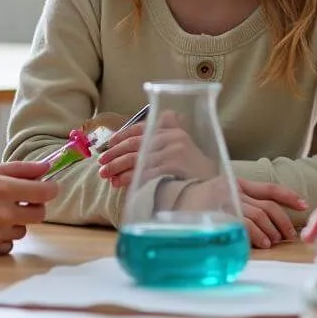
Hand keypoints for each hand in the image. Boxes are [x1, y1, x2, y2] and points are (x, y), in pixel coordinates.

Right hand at [0, 162, 58, 256]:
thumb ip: (19, 169)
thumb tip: (47, 167)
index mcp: (2, 189)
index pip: (44, 192)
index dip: (51, 188)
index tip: (49, 187)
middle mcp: (1, 213)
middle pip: (39, 214)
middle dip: (35, 206)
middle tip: (23, 200)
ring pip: (23, 230)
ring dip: (16, 222)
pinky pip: (8, 245)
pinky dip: (3, 238)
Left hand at [98, 111, 216, 188]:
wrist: (215, 189)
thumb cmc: (195, 172)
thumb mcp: (182, 149)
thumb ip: (163, 140)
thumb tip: (129, 145)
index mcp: (174, 130)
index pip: (142, 128)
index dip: (121, 136)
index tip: (108, 144)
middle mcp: (172, 137)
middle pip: (135, 144)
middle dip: (115, 154)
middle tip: (101, 164)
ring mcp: (172, 152)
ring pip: (136, 159)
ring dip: (117, 168)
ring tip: (105, 175)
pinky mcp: (170, 168)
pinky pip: (142, 173)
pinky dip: (128, 179)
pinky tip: (119, 184)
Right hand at [168, 176, 306, 249]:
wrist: (167, 197)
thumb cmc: (193, 200)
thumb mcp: (218, 192)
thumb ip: (236, 199)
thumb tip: (259, 217)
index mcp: (236, 183)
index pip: (268, 188)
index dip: (288, 196)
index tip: (304, 204)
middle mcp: (235, 190)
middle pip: (268, 206)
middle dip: (283, 221)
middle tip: (289, 235)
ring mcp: (228, 202)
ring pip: (260, 215)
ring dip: (272, 230)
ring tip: (275, 241)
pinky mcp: (221, 214)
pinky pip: (246, 225)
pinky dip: (258, 235)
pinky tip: (263, 243)